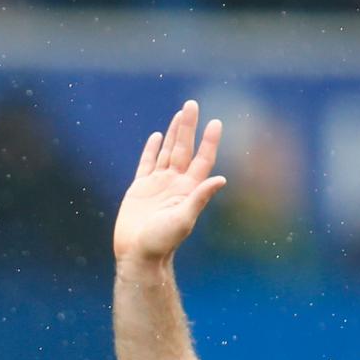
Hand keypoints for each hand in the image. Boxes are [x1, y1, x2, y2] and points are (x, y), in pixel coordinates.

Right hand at [114, 100, 226, 267]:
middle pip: (184, 149)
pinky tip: (157, 136)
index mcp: (187, 189)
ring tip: (180, 114)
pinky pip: (147, 164)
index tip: (216, 122)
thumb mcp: (184, 219)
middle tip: (192, 104)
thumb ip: (200, 197)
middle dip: (188, 127)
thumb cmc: (162, 242)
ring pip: (168, 152)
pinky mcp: (139, 189)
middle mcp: (175, 183)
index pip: (202, 159)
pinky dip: (152, 149)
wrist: (138, 255)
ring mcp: (157, 185)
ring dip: (174, 133)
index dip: (209, 141)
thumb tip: (221, 179)